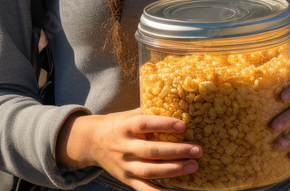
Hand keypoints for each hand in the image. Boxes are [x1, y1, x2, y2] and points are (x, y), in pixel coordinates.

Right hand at [56, 108, 201, 190]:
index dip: (164, 125)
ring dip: (174, 170)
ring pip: (150, 171)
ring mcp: (125, 165)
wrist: (91, 141)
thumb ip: (149, 113)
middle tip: (197, 150)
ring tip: (193, 166)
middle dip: (176, 151)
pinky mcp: (127, 179)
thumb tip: (178, 107)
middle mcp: (124, 146)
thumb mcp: (129, 115)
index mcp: (125, 126)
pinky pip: (145, 189)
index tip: (183, 126)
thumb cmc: (118, 124)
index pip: (145, 124)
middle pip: (151, 151)